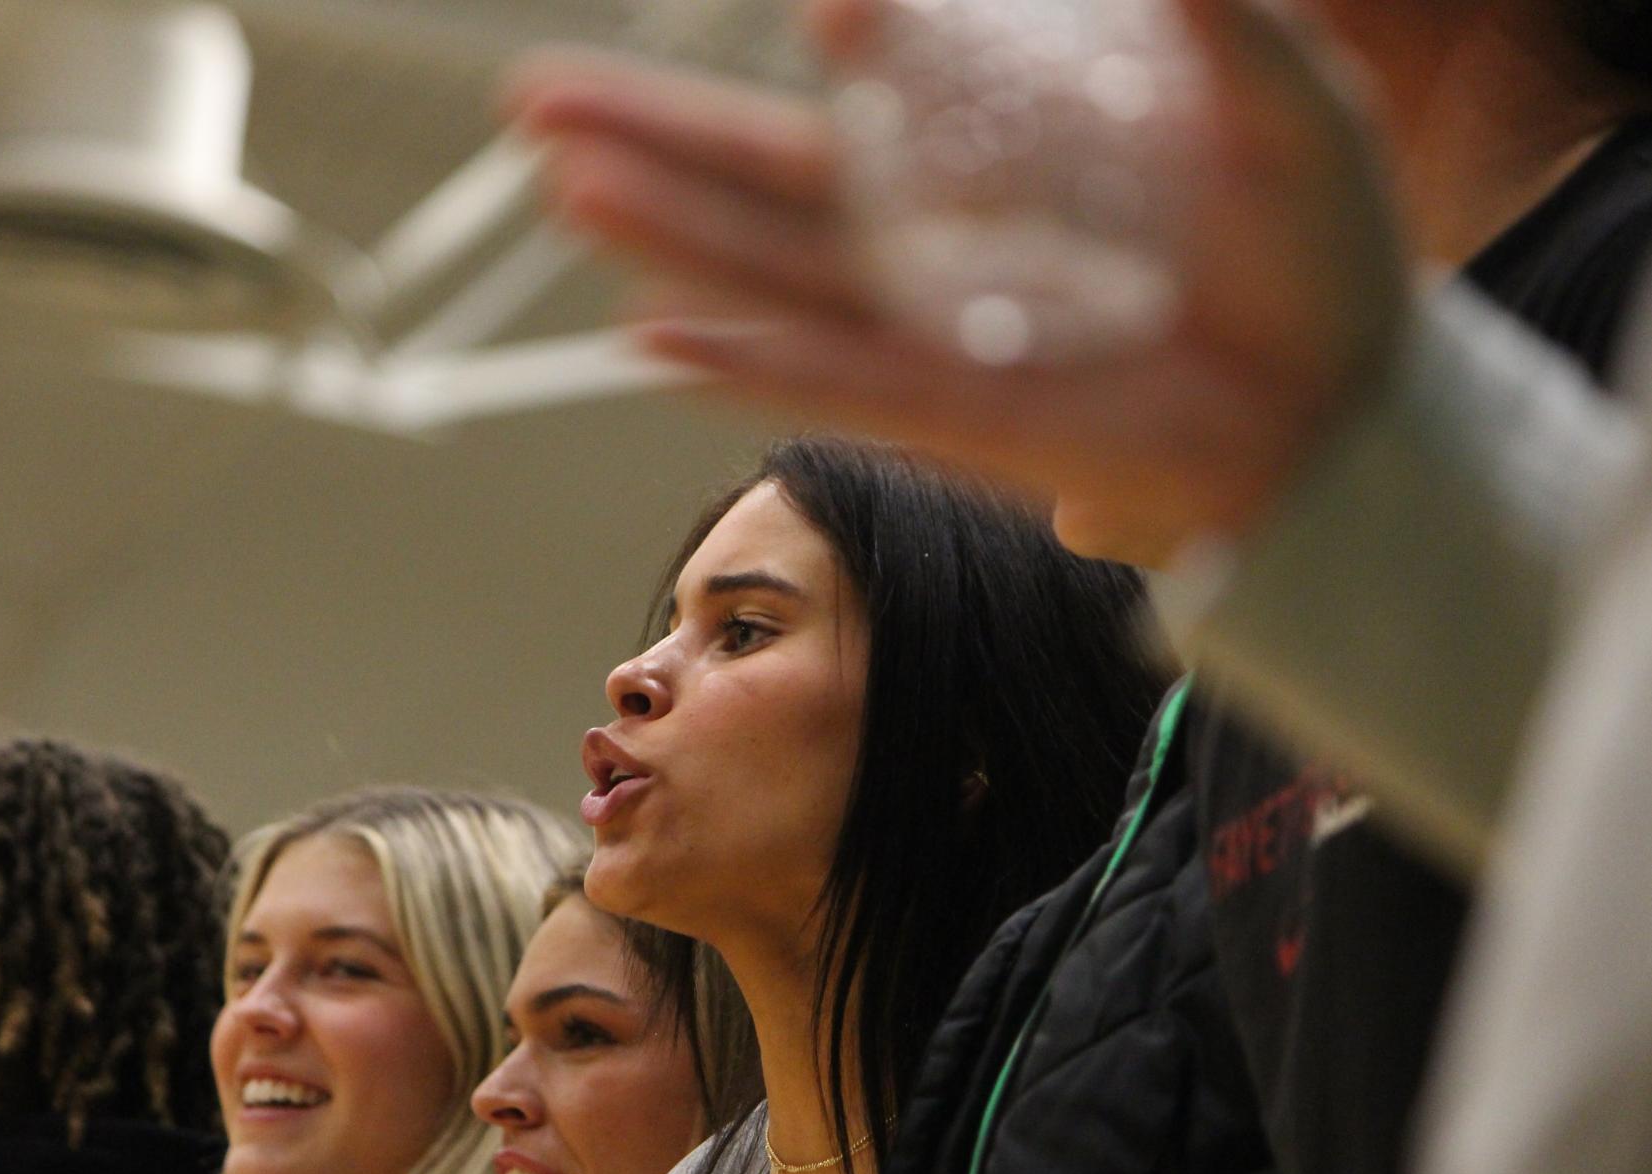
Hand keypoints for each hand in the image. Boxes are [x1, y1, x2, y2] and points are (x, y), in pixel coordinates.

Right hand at [504, 0, 1408, 566]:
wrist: (1353, 413)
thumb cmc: (1323, 260)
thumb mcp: (1279, 101)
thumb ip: (1210, 16)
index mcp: (1001, 162)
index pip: (877, 93)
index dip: (845, 42)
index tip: (829, 6)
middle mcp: (941, 246)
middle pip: (765, 185)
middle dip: (650, 138)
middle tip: (533, 96)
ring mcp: (934, 332)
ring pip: (769, 279)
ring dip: (667, 233)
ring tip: (563, 176)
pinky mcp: (953, 418)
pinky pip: (825, 389)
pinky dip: (741, 366)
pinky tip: (646, 337)